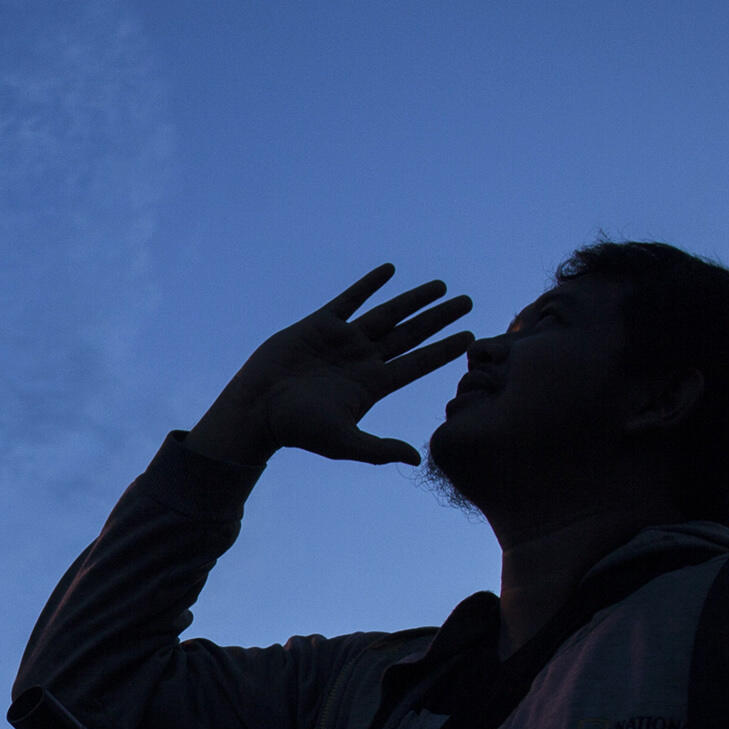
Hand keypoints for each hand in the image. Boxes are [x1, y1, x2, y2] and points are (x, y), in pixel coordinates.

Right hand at [188, 264, 473, 468]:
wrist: (257, 407)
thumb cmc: (298, 428)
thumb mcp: (343, 441)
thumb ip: (379, 449)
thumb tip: (417, 458)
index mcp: (372, 385)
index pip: (418, 363)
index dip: (444, 350)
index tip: (471, 337)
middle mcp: (363, 360)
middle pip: (411, 334)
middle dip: (439, 318)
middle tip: (468, 302)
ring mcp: (343, 340)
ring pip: (388, 314)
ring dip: (414, 299)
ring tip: (440, 286)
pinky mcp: (320, 324)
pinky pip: (350, 299)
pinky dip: (369, 284)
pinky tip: (389, 270)